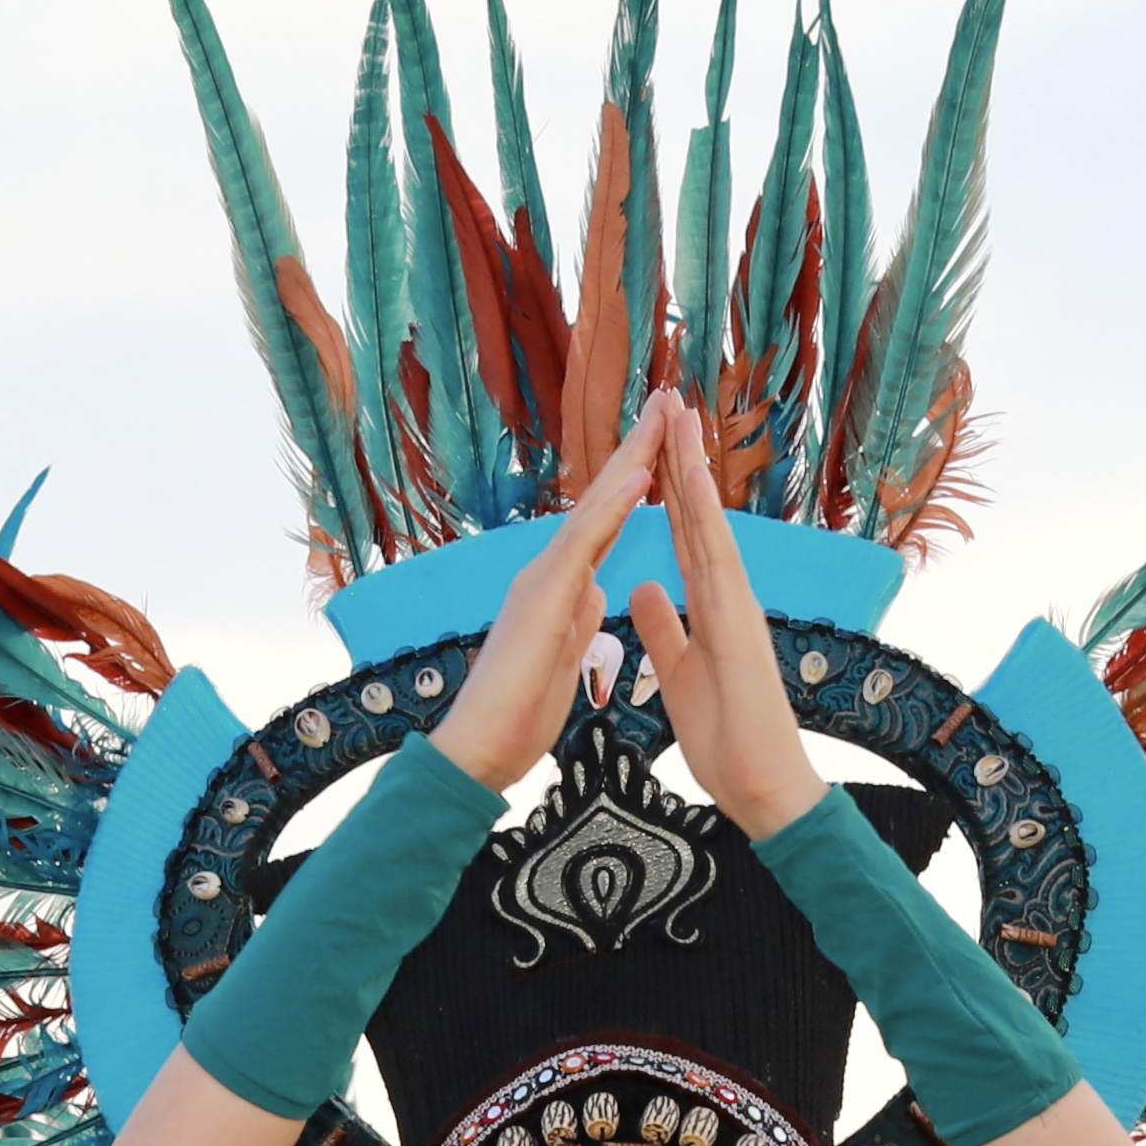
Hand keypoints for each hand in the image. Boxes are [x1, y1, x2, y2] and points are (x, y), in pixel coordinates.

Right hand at [435, 428, 663, 789]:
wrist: (481, 746)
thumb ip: (577, 619)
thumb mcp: (561, 657)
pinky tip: (641, 475)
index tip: (663, 446)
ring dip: (630, 457)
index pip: (608, 524)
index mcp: (563, 589)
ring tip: (661, 414)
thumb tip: (597, 593)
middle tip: (664, 398)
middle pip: (603, 500)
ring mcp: (545, 578)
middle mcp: (552, 572)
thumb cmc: (516, 713)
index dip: (636, 485)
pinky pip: (587, 541)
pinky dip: (615, 506)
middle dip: (636, 449)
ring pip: (595, 506)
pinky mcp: (546, 596)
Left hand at [621, 397, 824, 835]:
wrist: (763, 787)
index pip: (683, 534)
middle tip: (670, 400)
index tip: (652, 441)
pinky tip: (688, 476)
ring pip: (711, 522)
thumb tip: (648, 586)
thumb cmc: (729, 739)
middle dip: (681, 458)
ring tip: (680, 415)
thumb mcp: (681, 673)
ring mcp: (737, 604)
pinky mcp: (740, 621)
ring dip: (694, 468)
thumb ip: (667, 627)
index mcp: (711, 607)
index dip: (666, 487)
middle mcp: (728, 595)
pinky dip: (702, 512)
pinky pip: (717, 555)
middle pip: (698, 515)